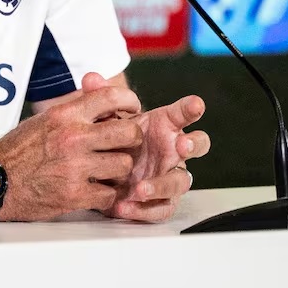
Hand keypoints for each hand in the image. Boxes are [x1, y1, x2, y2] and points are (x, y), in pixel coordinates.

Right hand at [0, 80, 142, 220]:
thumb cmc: (17, 151)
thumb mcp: (44, 120)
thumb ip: (75, 111)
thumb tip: (104, 101)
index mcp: (65, 115)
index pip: (111, 96)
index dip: (129, 101)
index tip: (132, 110)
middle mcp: (73, 138)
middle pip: (129, 133)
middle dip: (131, 140)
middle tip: (125, 146)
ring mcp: (75, 167)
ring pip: (123, 165)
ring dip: (118, 170)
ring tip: (106, 171)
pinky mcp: (74, 195)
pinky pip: (109, 194)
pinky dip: (104, 195)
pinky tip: (94, 191)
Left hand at [83, 73, 209, 222]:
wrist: (106, 172)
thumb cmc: (117, 140)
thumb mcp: (108, 119)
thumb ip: (101, 99)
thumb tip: (90, 78)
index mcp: (165, 126)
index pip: (183, 113)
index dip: (191, 108)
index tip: (195, 104)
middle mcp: (173, 150)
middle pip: (198, 145)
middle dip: (193, 144)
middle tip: (182, 145)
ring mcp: (169, 175)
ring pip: (180, 181)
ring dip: (162, 184)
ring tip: (140, 187)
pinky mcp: (160, 200)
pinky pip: (161, 208)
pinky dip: (144, 209)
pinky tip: (126, 206)